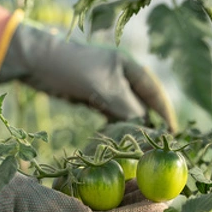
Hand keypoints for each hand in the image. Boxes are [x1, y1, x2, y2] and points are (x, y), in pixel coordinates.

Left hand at [0, 10, 177, 130]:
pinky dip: (115, 127)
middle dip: (148, 123)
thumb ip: (126, 107)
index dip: (164, 112)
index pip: (153, 91)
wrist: (38, 63)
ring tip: (139, 148)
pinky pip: (110, 115)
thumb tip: (145, 127)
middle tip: (156, 146)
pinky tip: (118, 141)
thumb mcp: (103, 88)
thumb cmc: (72, 68)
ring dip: (131, 127)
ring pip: (125, 111)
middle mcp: (120, 75)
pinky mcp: (92, 97)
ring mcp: (106, 87)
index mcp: (128, 66)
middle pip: (141, 103)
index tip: (173, 133)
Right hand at [0, 119, 166, 211]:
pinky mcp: (54, 202)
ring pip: (103, 207)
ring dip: (129, 194)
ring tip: (155, 179)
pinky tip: (123, 172)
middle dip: (141, 206)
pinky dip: (109, 184)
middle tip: (170, 189)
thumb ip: (54, 211)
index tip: (164, 202)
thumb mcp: (17, 198)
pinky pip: (89, 196)